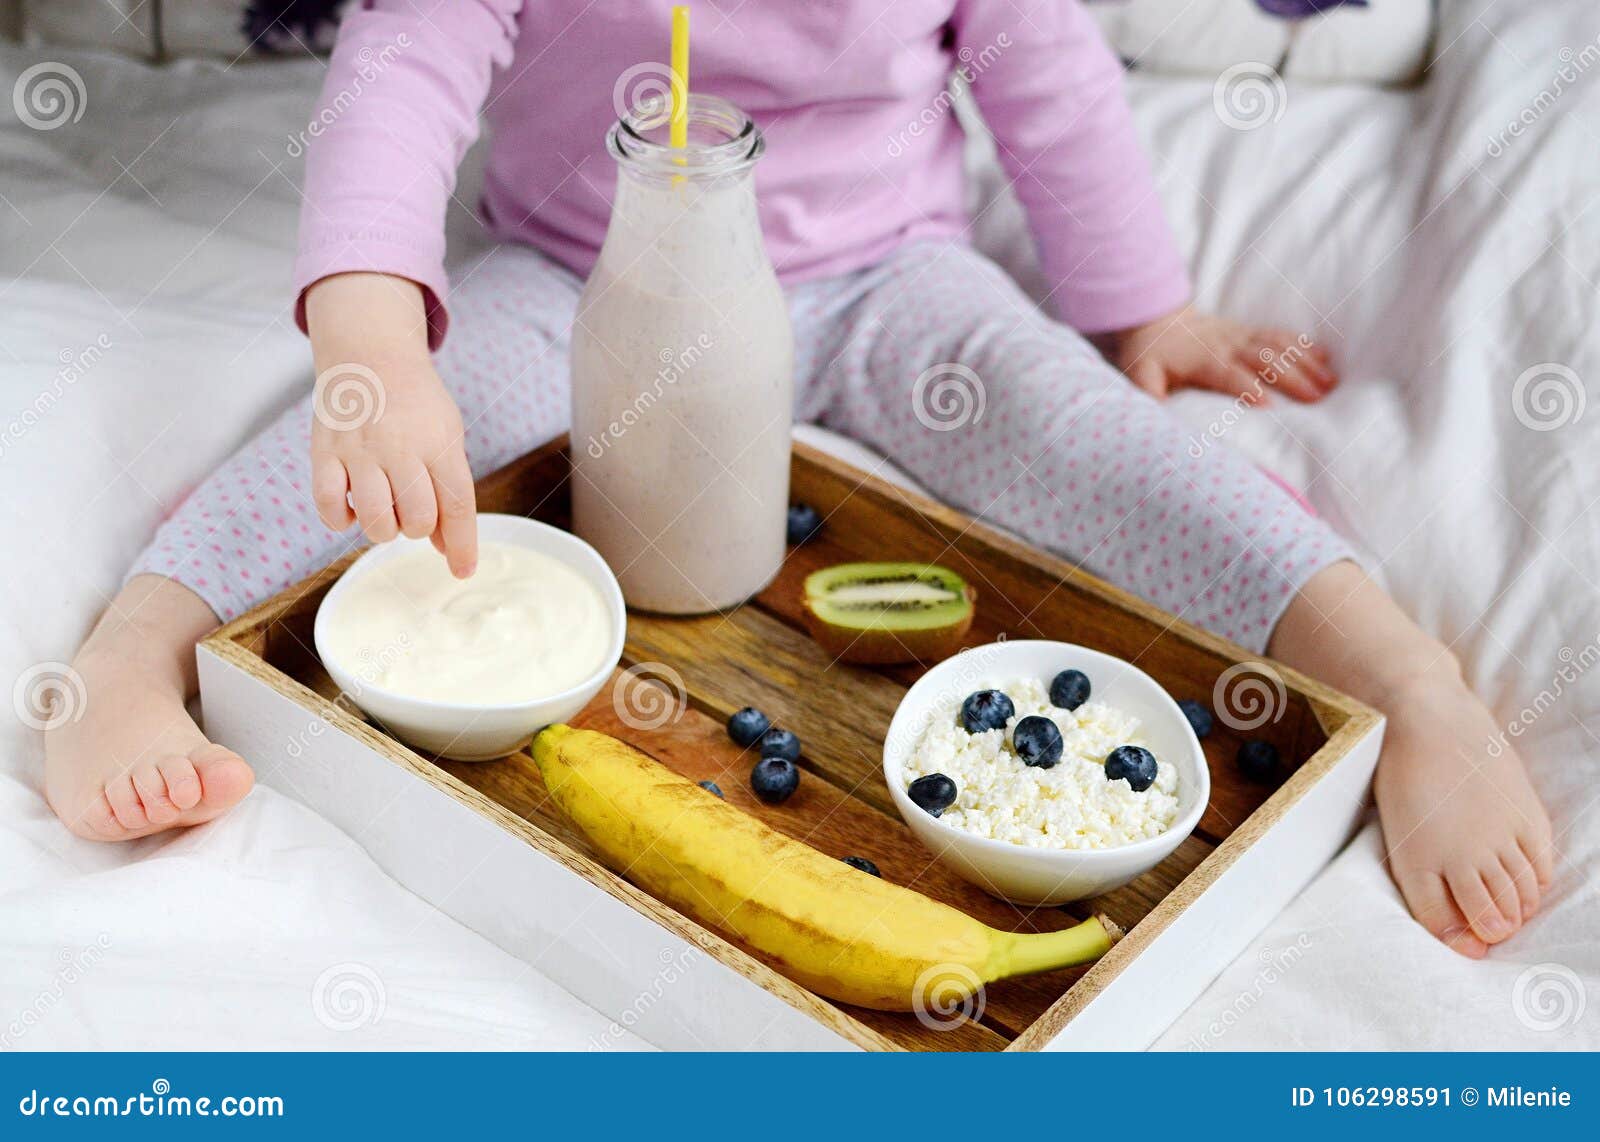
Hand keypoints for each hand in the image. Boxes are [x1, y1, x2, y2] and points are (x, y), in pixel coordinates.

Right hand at [305, 273, 476, 576]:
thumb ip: (448, 490)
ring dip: (382, 529)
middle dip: (417, 529)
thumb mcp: (446, 437)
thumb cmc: (416, 404)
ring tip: (383, 509)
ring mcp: (360, 450)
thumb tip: (447, 549)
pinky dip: (340, 519)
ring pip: (375, 520)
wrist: (369, 354)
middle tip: (411, 510)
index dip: (463, 545)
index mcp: (439, 443)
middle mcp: (400, 447)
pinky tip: (350, 507)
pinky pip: (329, 505)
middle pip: (417, 519)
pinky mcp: (324, 451)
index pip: (457, 504)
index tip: (463, 571)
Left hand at [1104, 306, 1337, 403]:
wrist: (1157, 319)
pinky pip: (1281, 336)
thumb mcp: (1139, 375)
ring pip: (1278, 346)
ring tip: (1331, 383)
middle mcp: (1226, 345)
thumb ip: (1148, 393)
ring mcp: (1241, 336)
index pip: (1227, 373)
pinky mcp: (1250, 332)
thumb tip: (1156, 417)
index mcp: (1201, 359)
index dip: (1246, 387)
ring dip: (1306, 363)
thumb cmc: (1150, 355)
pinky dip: (1304, 346)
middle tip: (1318, 399)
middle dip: (1291, 377)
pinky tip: (1327, 359)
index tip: (1268, 405)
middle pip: (1263, 359)